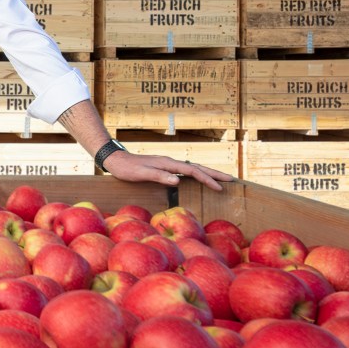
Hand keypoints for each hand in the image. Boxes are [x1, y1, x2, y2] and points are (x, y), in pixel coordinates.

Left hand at [102, 151, 233, 191]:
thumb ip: (159, 176)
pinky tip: (198, 178)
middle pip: (197, 167)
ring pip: (192, 168)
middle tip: (231, 180)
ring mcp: (168, 164)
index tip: (220, 187)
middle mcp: (170, 162)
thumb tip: (177, 181)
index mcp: (168, 163)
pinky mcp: (164, 167)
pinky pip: (185, 171)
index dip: (207, 179)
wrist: (116, 160)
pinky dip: (196, 174)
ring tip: (220, 179)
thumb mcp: (142, 174)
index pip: (192, 171)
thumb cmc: (127, 169)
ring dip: (207, 173)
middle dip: (214, 173)